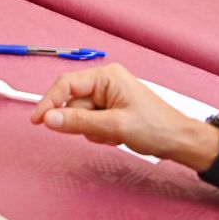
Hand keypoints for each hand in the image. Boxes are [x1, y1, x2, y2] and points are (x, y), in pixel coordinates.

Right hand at [31, 63, 218, 169]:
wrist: (181, 142)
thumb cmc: (156, 129)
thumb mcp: (114, 126)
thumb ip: (79, 122)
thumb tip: (48, 119)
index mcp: (107, 76)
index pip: (66, 85)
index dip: (49, 102)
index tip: (38, 121)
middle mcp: (106, 82)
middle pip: (73, 102)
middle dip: (82, 122)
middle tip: (102, 133)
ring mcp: (109, 96)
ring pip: (81, 114)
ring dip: (92, 130)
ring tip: (114, 135)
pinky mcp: (112, 109)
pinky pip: (92, 121)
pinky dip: (99, 132)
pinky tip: (116, 136)